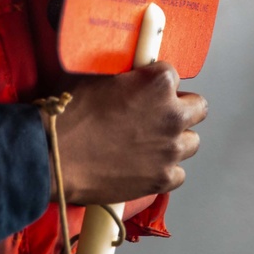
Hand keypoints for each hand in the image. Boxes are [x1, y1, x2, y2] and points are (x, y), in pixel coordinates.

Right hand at [51, 62, 206, 204]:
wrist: (55, 156)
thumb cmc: (71, 114)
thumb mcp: (97, 76)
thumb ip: (125, 75)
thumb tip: (130, 74)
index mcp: (158, 83)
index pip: (173, 74)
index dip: (156, 82)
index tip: (145, 89)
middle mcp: (172, 115)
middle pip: (198, 108)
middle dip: (180, 108)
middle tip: (156, 114)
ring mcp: (170, 150)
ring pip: (191, 142)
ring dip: (175, 139)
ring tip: (150, 142)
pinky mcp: (162, 179)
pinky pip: (178, 172)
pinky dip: (165, 169)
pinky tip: (144, 165)